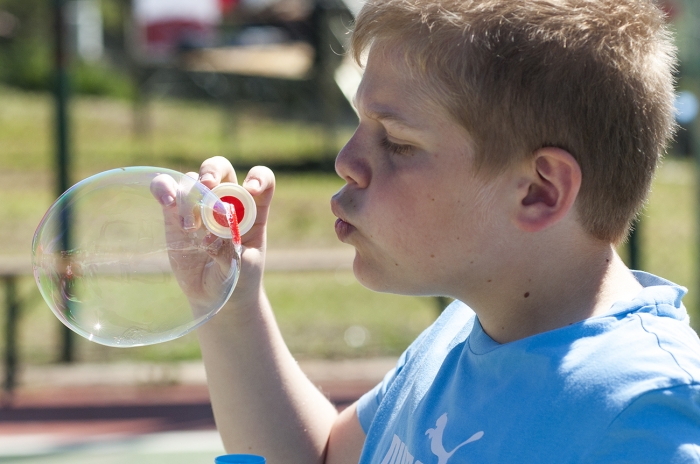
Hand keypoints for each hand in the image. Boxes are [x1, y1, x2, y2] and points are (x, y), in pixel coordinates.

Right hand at [150, 157, 274, 311]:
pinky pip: (167, 189)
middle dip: (214, 171)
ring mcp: (200, 206)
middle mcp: (227, 202)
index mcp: (253, 211)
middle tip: (208, 186)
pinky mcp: (175, 215)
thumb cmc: (238, 281)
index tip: (251, 190)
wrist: (216, 297)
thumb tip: (213, 241)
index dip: (258, 178)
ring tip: (191, 227)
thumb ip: (232, 254)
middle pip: (222, 169)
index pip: (261, 180)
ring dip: (190, 193)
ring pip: (193, 178)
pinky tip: (167, 201)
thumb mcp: (242, 271)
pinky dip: (163, 187)